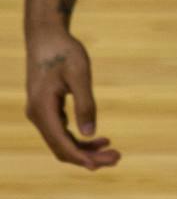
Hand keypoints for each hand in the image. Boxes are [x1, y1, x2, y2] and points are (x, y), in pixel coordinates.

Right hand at [26, 29, 119, 169]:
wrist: (46, 35)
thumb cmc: (64, 51)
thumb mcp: (79, 73)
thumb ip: (85, 103)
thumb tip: (90, 133)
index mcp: (42, 110)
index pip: (61, 144)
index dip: (82, 157)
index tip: (103, 163)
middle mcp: (38, 116)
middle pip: (62, 148)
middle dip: (88, 157)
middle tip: (116, 158)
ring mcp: (40, 114)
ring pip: (62, 142)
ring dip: (85, 149)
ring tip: (111, 150)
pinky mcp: (46, 109)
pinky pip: (61, 132)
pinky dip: (78, 138)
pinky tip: (97, 138)